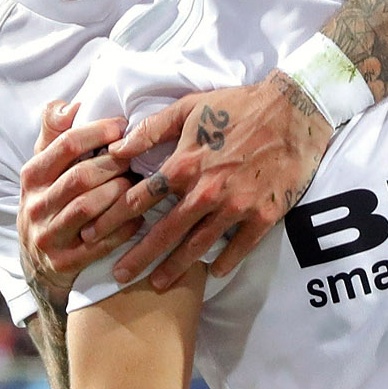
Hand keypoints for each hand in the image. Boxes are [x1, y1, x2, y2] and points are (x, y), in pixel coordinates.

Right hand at [20, 101, 142, 294]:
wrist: (37, 263)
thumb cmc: (50, 203)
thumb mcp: (44, 169)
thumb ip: (54, 135)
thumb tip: (69, 105)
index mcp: (31, 176)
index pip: (64, 146)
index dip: (96, 132)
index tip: (122, 125)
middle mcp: (35, 205)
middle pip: (80, 177)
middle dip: (113, 164)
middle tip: (139, 156)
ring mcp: (48, 235)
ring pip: (87, 208)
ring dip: (118, 194)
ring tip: (140, 184)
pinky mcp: (64, 262)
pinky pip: (99, 243)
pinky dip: (123, 228)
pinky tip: (140, 217)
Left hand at [101, 76, 332, 290]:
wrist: (294, 110)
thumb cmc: (238, 105)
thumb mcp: (188, 107)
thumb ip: (151, 130)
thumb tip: (116, 148)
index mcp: (184, 165)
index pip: (138, 200)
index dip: (111, 219)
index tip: (93, 234)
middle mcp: (206, 191)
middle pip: (164, 232)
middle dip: (138, 257)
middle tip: (118, 276)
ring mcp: (236, 207)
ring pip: (199, 246)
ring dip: (175, 267)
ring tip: (157, 283)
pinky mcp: (264, 215)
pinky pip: (240, 247)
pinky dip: (225, 262)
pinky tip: (213, 273)